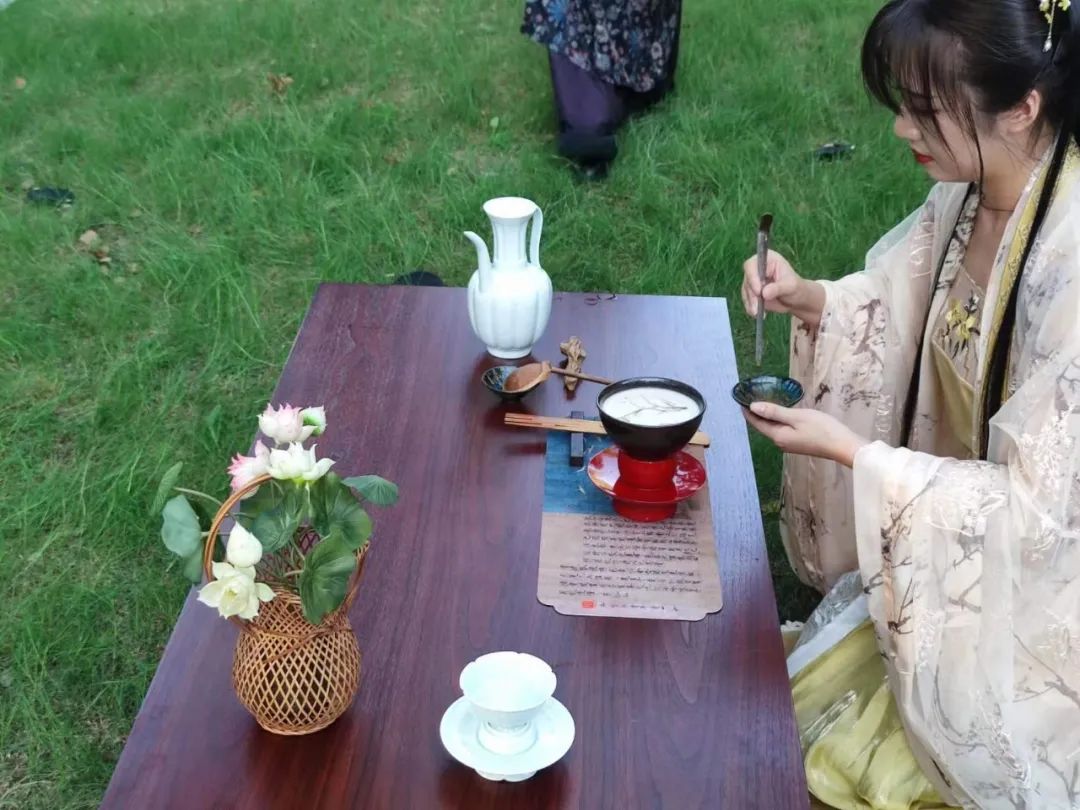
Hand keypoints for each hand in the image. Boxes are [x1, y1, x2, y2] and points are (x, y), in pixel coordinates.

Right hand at [740, 250, 824, 328]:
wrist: (795, 300)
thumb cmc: (796, 288)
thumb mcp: (790, 286)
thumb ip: (778, 288)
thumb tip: (764, 293)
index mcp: (767, 259)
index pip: (753, 265)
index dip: (752, 277)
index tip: (758, 291)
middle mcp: (757, 268)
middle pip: (747, 279)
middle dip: (751, 294)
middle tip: (757, 307)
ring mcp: (753, 281)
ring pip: (746, 291)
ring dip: (750, 303)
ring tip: (757, 313)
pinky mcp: (751, 292)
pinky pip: (747, 300)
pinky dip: (750, 307)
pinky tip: (756, 314)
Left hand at [743, 402, 868, 466]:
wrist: (843, 446)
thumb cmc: (822, 429)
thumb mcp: (797, 417)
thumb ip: (775, 412)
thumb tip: (753, 407)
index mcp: (778, 436)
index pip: (757, 423)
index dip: (747, 411)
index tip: (740, 399)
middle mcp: (781, 442)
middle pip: (763, 427)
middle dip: (756, 414)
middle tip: (750, 398)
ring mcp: (790, 444)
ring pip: (773, 429)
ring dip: (767, 417)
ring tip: (763, 403)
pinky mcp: (799, 443)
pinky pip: (782, 430)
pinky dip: (777, 421)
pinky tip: (780, 414)